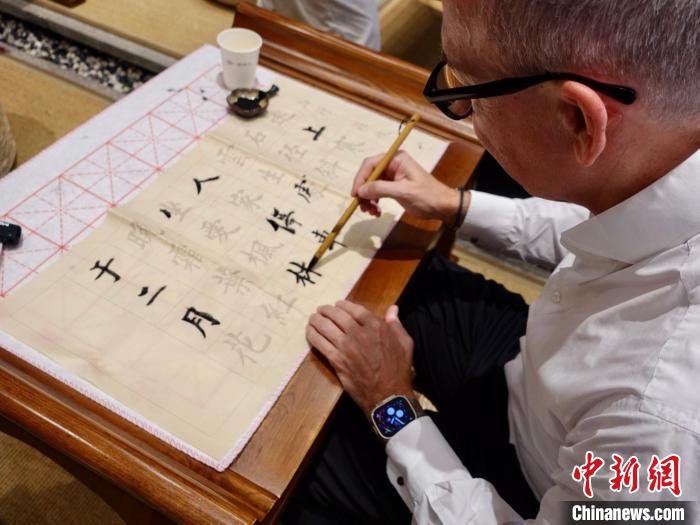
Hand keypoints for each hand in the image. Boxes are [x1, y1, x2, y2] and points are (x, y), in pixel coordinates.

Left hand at [306, 300, 414, 415]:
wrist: (388, 394)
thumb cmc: (398, 369)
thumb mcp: (404, 343)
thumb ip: (396, 324)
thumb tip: (392, 309)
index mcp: (375, 325)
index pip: (354, 309)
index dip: (343, 305)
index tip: (337, 305)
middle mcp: (358, 332)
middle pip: (337, 315)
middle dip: (326, 310)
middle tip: (321, 310)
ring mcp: (345, 346)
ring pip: (325, 327)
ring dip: (316, 320)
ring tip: (312, 319)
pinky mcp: (336, 359)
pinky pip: (320, 343)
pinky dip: (312, 335)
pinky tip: (309, 332)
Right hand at [351, 150, 468, 222]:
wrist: (442, 206)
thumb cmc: (427, 196)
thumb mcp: (403, 191)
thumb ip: (381, 188)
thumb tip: (361, 190)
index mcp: (396, 159)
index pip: (371, 164)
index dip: (360, 178)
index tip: (356, 194)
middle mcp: (393, 165)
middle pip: (369, 175)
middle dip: (364, 191)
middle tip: (362, 206)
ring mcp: (393, 176)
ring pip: (371, 185)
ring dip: (368, 199)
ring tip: (371, 211)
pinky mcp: (393, 187)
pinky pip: (377, 192)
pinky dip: (374, 202)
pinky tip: (376, 211)